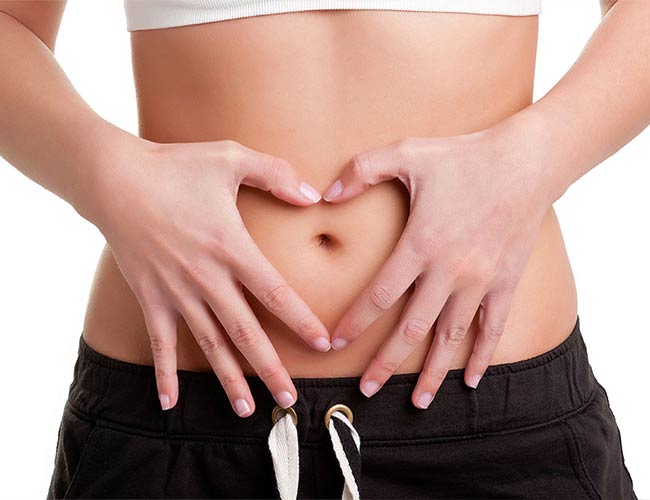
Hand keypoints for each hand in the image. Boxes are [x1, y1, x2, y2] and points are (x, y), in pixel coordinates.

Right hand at [89, 138, 329, 415]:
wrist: (113, 177)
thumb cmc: (174, 165)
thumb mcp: (230, 156)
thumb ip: (275, 173)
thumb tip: (314, 196)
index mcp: (232, 247)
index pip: (275, 293)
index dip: (301, 321)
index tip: (323, 345)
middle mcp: (207, 277)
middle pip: (245, 332)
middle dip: (270, 367)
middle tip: (290, 399)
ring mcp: (176, 291)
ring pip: (208, 344)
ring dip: (228, 379)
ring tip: (247, 410)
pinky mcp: (149, 296)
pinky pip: (158, 342)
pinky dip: (163, 373)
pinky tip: (169, 402)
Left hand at [322, 125, 553, 407]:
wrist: (526, 162)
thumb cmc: (464, 157)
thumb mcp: (407, 152)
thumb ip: (362, 170)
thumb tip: (325, 194)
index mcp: (420, 244)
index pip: (379, 294)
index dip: (355, 321)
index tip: (335, 341)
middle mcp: (448, 271)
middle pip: (411, 328)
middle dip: (386, 362)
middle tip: (367, 389)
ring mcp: (480, 281)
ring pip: (451, 337)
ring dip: (433, 372)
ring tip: (419, 401)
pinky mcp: (506, 282)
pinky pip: (492, 328)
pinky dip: (482, 356)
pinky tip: (471, 380)